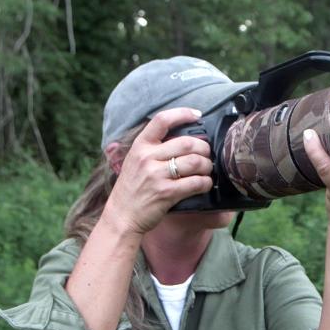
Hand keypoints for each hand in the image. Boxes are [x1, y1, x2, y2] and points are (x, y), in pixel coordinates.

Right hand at [101, 108, 213, 235]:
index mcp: (140, 146)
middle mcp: (147, 157)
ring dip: (207, 166)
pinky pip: (196, 183)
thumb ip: (154, 149)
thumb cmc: (132, 189)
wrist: (121, 216)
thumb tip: (186, 140)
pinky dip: (206, 183)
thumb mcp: (135, 161)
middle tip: (207, 155)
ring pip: (195, 162)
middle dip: (204, 149)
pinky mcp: (166, 193)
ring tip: (207, 170)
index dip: (183, 114)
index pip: (162, 120)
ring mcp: (156, 175)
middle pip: (188, 143)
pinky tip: (205, 184)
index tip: (197, 115)